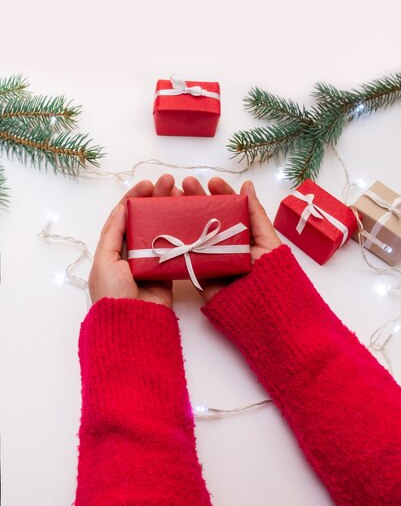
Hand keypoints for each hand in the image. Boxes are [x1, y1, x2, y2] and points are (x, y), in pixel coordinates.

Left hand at [89, 174, 181, 307]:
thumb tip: (122, 207)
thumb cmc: (112, 293)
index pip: (124, 215)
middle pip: (145, 218)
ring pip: (162, 229)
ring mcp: (152, 260)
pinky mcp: (168, 270)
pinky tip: (188, 218)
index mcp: (113, 248)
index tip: (147, 184)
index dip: (135, 198)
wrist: (132, 324)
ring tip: (181, 194)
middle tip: (169, 183)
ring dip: (170, 211)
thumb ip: (113, 233)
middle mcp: (133, 252)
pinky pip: (175, 246)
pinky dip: (181, 231)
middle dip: (156, 199)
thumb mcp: (105, 260)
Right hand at [182, 176, 281, 301]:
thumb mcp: (267, 240)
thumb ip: (255, 214)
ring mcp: (209, 256)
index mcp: (242, 234)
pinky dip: (173, 237)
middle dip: (196, 198)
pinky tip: (164, 222)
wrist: (261, 308)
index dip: (220, 194)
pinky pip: (184, 252)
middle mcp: (224, 243)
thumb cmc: (270, 273)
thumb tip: (247, 185)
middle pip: (208, 215)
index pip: (229, 208)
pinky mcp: (197, 271)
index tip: (211, 182)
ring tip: (172, 196)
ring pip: (192, 230)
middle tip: (186, 184)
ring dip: (181, 212)